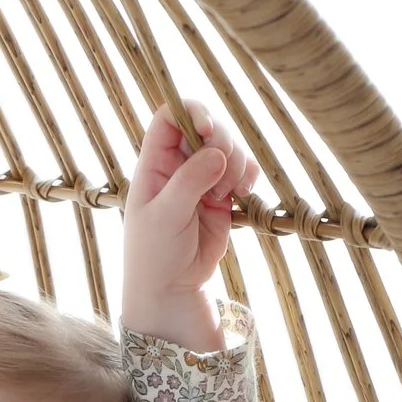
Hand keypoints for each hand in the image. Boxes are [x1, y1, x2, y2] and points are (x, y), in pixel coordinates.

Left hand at [119, 100, 258, 352]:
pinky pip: (243, 171)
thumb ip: (189, 182)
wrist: (171, 289)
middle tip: (222, 174)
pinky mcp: (222, 195)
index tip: (207, 131)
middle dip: (223, 143)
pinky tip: (241, 196)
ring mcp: (202, 178)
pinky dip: (248, 176)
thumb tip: (217, 154)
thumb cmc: (154, 254)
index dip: (191, 112)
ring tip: (226, 195)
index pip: (169, 116)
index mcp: (153, 163)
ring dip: (237, 163)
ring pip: (229, 148)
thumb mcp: (164, 217)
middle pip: (207, 126)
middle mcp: (178, 165)